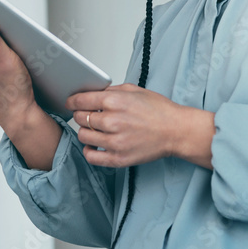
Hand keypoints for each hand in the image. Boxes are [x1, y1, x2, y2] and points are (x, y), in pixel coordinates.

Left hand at [66, 83, 188, 167]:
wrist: (176, 131)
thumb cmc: (159, 110)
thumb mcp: (134, 90)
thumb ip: (110, 90)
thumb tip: (92, 93)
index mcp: (115, 101)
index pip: (80, 100)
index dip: (72, 101)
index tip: (71, 103)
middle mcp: (112, 121)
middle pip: (80, 118)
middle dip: (81, 115)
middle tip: (87, 115)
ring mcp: (115, 141)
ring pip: (83, 136)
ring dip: (85, 132)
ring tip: (94, 130)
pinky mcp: (119, 158)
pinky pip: (92, 157)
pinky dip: (89, 151)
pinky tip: (95, 146)